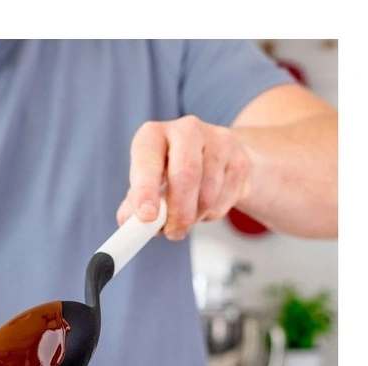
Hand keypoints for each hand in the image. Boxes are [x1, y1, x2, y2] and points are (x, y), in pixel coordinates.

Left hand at [116, 115, 251, 240]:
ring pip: (207, 191)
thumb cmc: (170, 176)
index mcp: (153, 135)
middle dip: (179, 212)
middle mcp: (186, 129)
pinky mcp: (240, 159)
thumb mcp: (146, 187)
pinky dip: (212, 214)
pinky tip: (205, 206)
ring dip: (195, 217)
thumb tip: (128, 223)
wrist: (214, 161)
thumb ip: (133, 205)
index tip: (147, 217)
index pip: (147, 160)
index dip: (145, 189)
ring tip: (187, 218)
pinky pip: (225, 199)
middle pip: (185, 174)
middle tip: (173, 233)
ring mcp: (217, 140)